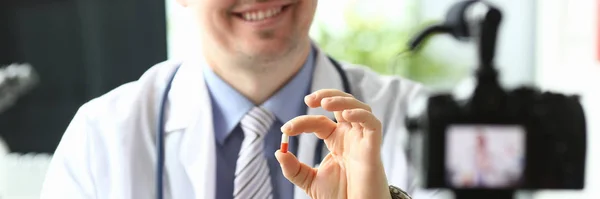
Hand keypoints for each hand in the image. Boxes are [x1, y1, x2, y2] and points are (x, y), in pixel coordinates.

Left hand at [275, 89, 391, 198]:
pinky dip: (361, 114)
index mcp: (336, 140)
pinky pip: (373, 124)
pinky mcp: (373, 148)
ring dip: (342, 100)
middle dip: (326, 95)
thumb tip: (278, 152)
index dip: (302, 122)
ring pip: (359, 107)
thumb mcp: (309, 182)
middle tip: (308, 99)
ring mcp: (362, 140)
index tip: (285, 130)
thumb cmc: (339, 196)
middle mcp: (350, 136)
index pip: (319, 122)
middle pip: (342, 104)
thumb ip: (293, 169)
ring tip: (324, 103)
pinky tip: (346, 115)